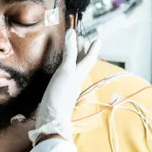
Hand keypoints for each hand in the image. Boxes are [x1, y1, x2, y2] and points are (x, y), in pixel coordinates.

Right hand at [29, 29, 100, 143]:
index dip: (93, 48)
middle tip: (83, 40)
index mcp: (79, 73)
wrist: (52, 119)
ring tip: (72, 50)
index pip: (89, 58)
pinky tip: (60, 69)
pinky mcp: (58, 91)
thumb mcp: (67, 70)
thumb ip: (70, 52)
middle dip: (83, 51)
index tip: (98, 39)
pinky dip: (65, 67)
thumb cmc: (61, 95)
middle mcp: (75, 79)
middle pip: (82, 62)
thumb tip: (72, 33)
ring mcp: (67, 86)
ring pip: (74, 68)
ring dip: (74, 58)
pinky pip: (65, 74)